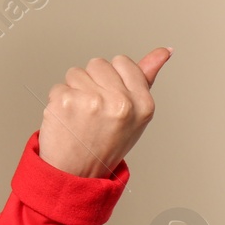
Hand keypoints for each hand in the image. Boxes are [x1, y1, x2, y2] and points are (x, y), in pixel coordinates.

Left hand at [36, 47, 171, 178]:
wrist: (77, 174)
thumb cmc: (107, 142)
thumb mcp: (136, 114)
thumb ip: (147, 78)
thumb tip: (166, 50)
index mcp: (143, 104)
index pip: (122, 62)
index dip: (112, 80)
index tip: (111, 102)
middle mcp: (121, 103)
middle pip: (97, 63)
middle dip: (93, 83)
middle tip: (94, 113)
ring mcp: (92, 102)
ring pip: (75, 72)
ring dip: (74, 91)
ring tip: (80, 118)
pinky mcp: (65, 102)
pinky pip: (58, 86)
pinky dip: (58, 102)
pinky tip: (67, 121)